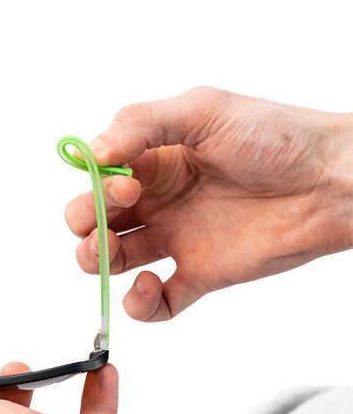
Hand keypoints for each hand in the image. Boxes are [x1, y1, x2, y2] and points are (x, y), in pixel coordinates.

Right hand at [65, 87, 352, 320]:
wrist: (331, 181)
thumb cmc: (275, 135)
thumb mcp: (202, 109)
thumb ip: (140, 124)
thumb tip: (90, 153)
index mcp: (152, 161)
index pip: (95, 179)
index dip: (94, 185)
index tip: (123, 182)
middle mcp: (159, 201)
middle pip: (93, 221)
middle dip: (86, 221)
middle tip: (122, 211)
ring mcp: (177, 240)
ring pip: (112, 261)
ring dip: (95, 261)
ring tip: (111, 252)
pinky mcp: (200, 274)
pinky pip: (157, 302)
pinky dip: (139, 304)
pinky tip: (148, 285)